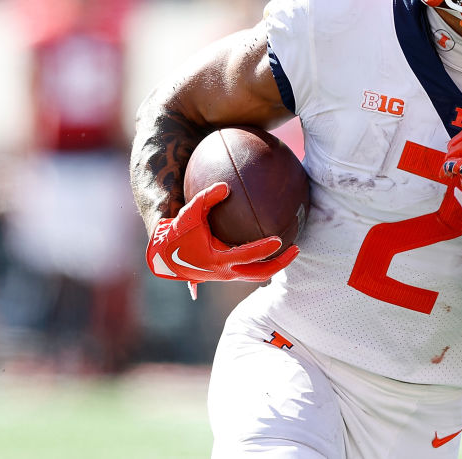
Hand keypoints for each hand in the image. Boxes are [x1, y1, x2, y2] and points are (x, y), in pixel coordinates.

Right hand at [146, 182, 298, 298]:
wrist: (165, 257)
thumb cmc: (178, 233)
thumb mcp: (189, 214)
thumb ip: (206, 198)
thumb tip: (226, 186)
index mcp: (217, 260)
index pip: (246, 257)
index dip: (263, 249)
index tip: (279, 240)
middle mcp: (225, 273)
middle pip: (260, 274)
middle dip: (280, 264)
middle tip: (296, 249)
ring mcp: (227, 276)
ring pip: (257, 275)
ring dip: (275, 265)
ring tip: (292, 250)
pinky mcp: (228, 274)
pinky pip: (250, 270)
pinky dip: (263, 262)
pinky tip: (275, 246)